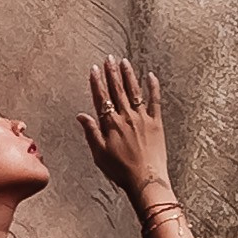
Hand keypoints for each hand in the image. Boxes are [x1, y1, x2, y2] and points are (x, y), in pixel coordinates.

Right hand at [80, 56, 172, 210]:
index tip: (94, 68)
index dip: (97, 82)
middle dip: (112, 72)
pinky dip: (153, 87)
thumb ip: (91, 132)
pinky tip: (151, 76)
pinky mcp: (156, 123)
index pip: (101, 98)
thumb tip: (81, 115)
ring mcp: (142, 118)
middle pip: (117, 90)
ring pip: (134, 91)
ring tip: (124, 61)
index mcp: (111, 124)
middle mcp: (126, 117)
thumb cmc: (121, 171)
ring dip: (128, 75)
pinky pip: (155, 101)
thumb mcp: (99, 154)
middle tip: (109, 58)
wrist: (146, 180)